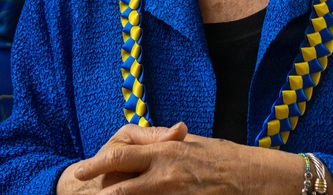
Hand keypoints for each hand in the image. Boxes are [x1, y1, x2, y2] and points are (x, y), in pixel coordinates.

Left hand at [65, 123, 306, 193]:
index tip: (81, 171)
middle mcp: (165, 173)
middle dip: (100, 189)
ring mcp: (173, 192)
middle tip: (84, 191)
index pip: (120, 156)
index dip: (97, 165)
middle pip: (121, 184)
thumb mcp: (186, 143)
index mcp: (163, 151)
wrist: (252, 176)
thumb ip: (160, 143)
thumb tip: (135, 145)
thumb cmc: (219, 155)